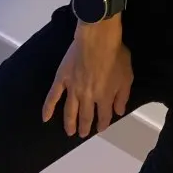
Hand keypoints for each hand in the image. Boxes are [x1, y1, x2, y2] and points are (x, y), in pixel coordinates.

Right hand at [42, 19, 132, 137]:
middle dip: (85, 126)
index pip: (103, 116)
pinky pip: (53, 96)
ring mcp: (73, 89)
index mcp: (104, 96)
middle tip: (82, 134)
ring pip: (70, 110)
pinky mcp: (62, 79)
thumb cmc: (116, 55)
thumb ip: (122, 96)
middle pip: (86, 116)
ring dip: (69, 123)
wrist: (98, 39)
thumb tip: (118, 112)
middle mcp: (88, 97)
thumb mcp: (127, 76)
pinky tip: (45, 118)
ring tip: (70, 131)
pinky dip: (48, 108)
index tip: (100, 129)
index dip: (102, 124)